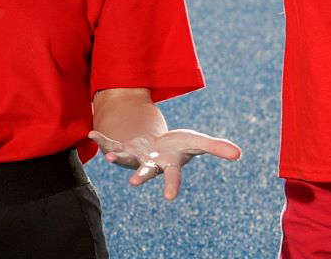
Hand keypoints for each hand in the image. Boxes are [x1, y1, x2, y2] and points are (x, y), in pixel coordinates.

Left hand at [89, 127, 241, 200]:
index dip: (172, 185)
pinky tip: (91, 133)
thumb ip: (216, 148)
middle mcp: (151, 163)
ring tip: (109, 156)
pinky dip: (101, 139)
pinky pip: (111, 143)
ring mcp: (136, 156)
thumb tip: (239, 154)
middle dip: (140, 176)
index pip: (172, 176)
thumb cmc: (178, 145)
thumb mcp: (197, 142)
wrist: (157, 144)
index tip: (170, 198)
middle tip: (133, 183)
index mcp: (169, 163)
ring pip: (125, 158)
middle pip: (146, 171)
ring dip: (117, 157)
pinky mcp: (124, 147)